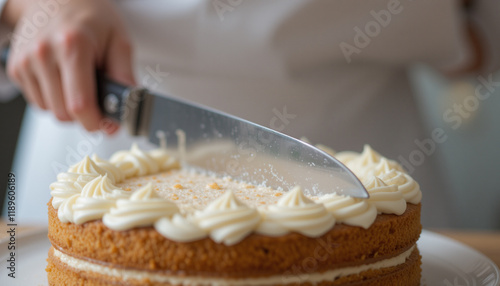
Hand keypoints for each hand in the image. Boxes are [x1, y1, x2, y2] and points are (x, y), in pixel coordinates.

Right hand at [2, 0, 134, 132]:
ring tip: (79, 82)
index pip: (80, 104)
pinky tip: (63, 79)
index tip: (107, 125)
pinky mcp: (15, 67)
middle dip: (84, 115)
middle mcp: (44, 53)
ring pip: (49, 111)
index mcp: (73, 45)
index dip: (95, 122)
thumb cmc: (91, 17)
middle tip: (97, 98)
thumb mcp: (118, 40)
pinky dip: (54, 98)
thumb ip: (125, 75)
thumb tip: (127, 109)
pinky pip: (38, 102)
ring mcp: (25, 61)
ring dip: (68, 107)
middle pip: (63, 113)